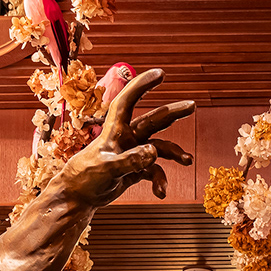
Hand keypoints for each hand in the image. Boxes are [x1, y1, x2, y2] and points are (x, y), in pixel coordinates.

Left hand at [62, 69, 193, 204]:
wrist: (79, 197)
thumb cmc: (85, 177)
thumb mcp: (107, 169)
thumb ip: (130, 160)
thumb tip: (153, 152)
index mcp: (115, 130)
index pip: (128, 101)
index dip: (142, 85)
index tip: (160, 74)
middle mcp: (127, 138)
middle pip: (153, 120)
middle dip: (173, 113)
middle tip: (191, 105)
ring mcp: (133, 153)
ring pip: (159, 147)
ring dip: (174, 153)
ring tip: (187, 160)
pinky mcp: (136, 169)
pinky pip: (155, 172)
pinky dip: (160, 181)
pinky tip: (160, 193)